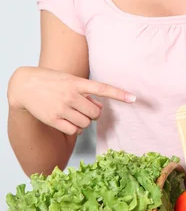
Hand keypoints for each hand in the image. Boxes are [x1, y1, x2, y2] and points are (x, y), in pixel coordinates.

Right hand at [8, 66, 135, 135]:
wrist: (25, 85)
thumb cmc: (51, 81)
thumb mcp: (70, 80)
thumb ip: (84, 92)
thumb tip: (98, 107)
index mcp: (78, 83)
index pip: (103, 88)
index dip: (120, 94)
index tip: (134, 99)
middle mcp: (71, 95)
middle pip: (96, 112)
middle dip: (94, 113)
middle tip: (86, 108)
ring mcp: (62, 108)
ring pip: (86, 123)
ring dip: (84, 121)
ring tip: (74, 113)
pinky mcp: (54, 119)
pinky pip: (74, 130)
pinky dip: (75, 128)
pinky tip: (69, 121)